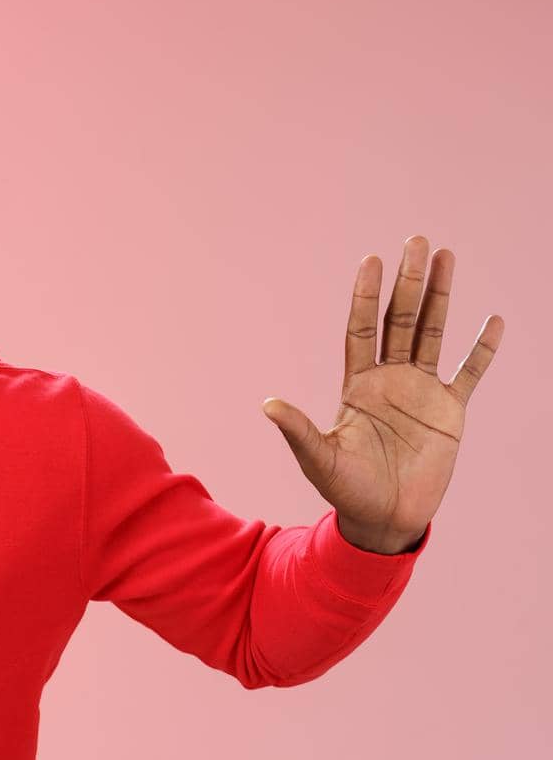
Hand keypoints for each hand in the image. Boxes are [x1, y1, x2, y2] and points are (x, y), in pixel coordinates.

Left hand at [261, 235, 503, 553]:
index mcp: (357, 385)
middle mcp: (389, 379)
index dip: (366, 295)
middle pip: (400, 320)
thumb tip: (267, 405)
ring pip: (432, 333)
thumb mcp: (319, 458)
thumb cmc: (345, 490)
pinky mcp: (449, 411)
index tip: (372, 259)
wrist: (384, 519)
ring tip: (445, 256)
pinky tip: (492, 321)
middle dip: (408, 282)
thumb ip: (299, 429)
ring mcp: (421, 392)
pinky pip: (468, 373)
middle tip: (416, 240)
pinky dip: (482, 350)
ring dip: (439, 297)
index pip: (362, 329)